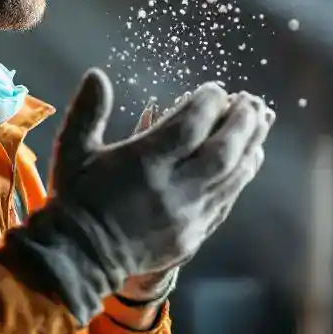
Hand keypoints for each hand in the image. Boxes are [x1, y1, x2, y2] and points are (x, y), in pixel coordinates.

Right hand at [8, 69, 273, 324]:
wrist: (78, 259)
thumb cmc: (75, 198)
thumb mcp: (72, 150)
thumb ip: (87, 111)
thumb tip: (96, 74)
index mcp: (144, 163)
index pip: (190, 125)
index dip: (208, 102)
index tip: (214, 88)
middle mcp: (172, 189)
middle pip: (223, 150)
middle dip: (242, 121)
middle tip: (251, 99)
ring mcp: (187, 216)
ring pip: (232, 176)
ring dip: (250, 145)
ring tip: (260, 120)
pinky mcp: (193, 236)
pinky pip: (226, 201)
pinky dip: (242, 175)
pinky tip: (250, 157)